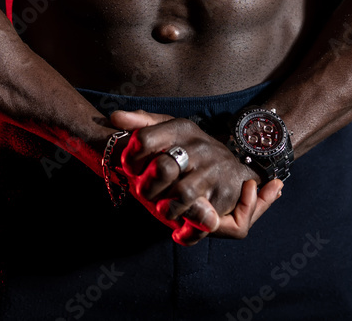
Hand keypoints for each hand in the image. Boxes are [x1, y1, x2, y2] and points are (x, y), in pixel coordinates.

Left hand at [110, 110, 283, 245]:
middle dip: (147, 188)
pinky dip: (187, 233)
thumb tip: (115, 118)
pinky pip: (200, 223)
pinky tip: (179, 232)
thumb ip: (142, 123)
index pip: (144, 140)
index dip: (130, 159)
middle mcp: (199, 148)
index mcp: (181, 129)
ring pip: (182, 196)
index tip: (132, 169)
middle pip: (162, 169)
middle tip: (147, 194)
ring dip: (166, 209)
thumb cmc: (192, 149)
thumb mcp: (170, 129)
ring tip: (164, 210)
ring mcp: (214, 173)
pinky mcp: (224, 198)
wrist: (236, 166)